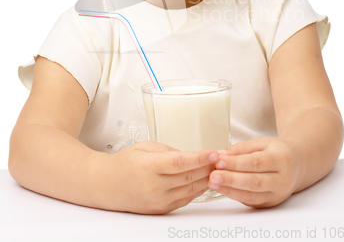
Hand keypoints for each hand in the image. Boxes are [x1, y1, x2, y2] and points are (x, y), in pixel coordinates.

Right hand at [99, 140, 218, 213]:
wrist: (107, 185)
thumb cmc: (126, 162)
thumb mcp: (145, 147)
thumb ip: (169, 150)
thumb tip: (191, 156)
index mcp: (149, 167)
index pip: (180, 163)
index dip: (199, 158)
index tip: (214, 153)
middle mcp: (154, 186)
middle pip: (189, 177)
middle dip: (208, 168)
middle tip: (223, 158)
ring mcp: (158, 200)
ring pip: (191, 190)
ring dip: (207, 179)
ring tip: (219, 168)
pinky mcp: (162, 209)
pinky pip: (186, 199)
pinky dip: (198, 189)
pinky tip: (206, 180)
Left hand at [208, 137, 299, 207]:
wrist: (297, 165)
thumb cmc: (277, 152)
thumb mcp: (262, 142)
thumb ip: (241, 148)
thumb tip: (220, 154)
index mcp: (281, 159)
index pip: (256, 162)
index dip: (236, 163)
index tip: (219, 161)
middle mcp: (282, 179)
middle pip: (254, 182)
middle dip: (231, 179)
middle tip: (213, 176)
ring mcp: (277, 194)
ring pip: (252, 195)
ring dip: (230, 190)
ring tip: (213, 183)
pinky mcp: (270, 203)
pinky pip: (250, 201)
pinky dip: (234, 195)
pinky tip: (222, 189)